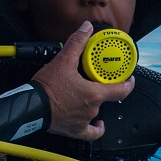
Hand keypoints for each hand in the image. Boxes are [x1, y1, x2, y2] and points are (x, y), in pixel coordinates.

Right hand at [31, 21, 134, 140]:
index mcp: (94, 94)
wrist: (31, 106)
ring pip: (96, 110)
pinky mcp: (75, 130)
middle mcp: (93, 109)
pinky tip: (97, 123)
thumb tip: (86, 28)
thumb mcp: (63, 60)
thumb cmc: (47, 87)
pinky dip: (96, 128)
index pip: (121, 89)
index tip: (129, 78)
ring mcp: (84, 120)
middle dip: (102, 88)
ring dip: (93, 102)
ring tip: (85, 92)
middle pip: (105, 97)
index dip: (128, 83)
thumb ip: (77, 42)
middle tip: (97, 80)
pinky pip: (91, 132)